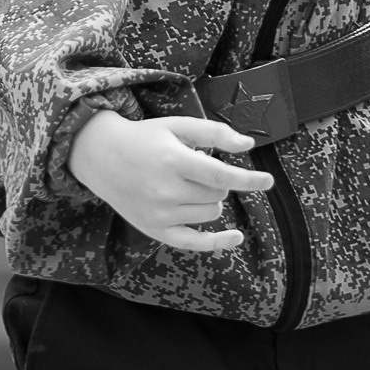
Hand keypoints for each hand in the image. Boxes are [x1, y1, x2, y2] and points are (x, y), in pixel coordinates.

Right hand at [66, 110, 274, 252]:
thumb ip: (214, 133)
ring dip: (210, 199)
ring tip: (187, 183)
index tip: (268, 181)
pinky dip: (217, 241)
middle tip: (193, 167)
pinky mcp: (155, 230)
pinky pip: (194, 243)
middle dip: (216, 182)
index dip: (247, 180)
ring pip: (211, 213)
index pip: (219, 176)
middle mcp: (165, 191)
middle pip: (217, 195)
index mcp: (172, 160)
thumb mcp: (178, 126)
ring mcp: (160, 214)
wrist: (101, 156)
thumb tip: (247, 146)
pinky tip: (236, 237)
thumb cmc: (146, 138)